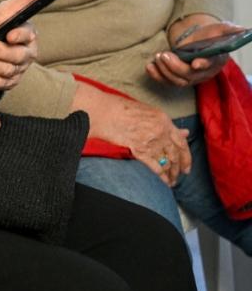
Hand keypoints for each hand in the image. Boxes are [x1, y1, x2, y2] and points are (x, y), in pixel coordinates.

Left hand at [0, 0, 47, 89]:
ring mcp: (18, 70)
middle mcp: (27, 55)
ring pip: (4, 71)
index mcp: (30, 35)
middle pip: (14, 57)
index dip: (19, 36)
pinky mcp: (8, 82)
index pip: (28, 37)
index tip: (8, 33)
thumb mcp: (8, 8)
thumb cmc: (0, 24)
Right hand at [73, 82, 190, 185]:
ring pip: (167, 162)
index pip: (182, 142)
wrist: (104, 112)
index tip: (187, 165)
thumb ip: (166, 124)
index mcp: (165, 121)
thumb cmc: (122, 108)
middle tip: (181, 175)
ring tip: (172, 181)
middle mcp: (161, 132)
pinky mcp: (139, 150)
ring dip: (171, 174)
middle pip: (176, 154)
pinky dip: (162, 175)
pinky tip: (165, 182)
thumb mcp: (149, 112)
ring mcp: (151, 142)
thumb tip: (184, 133)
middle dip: (180, 167)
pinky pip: (155, 166)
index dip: (186, 156)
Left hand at [148, 17, 243, 87]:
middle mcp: (203, 73)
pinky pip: (166, 82)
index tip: (196, 62)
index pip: (209, 65)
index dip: (203, 65)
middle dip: (175, 67)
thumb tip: (245, 30)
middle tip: (164, 55)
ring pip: (176, 81)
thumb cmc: (210, 36)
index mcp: (215, 61)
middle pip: (189, 76)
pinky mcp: (177, 78)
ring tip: (157, 57)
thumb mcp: (220, 29)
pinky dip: (156, 76)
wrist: (198, 41)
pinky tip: (149, 66)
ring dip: (164, 71)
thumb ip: (230, 30)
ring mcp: (190, 78)